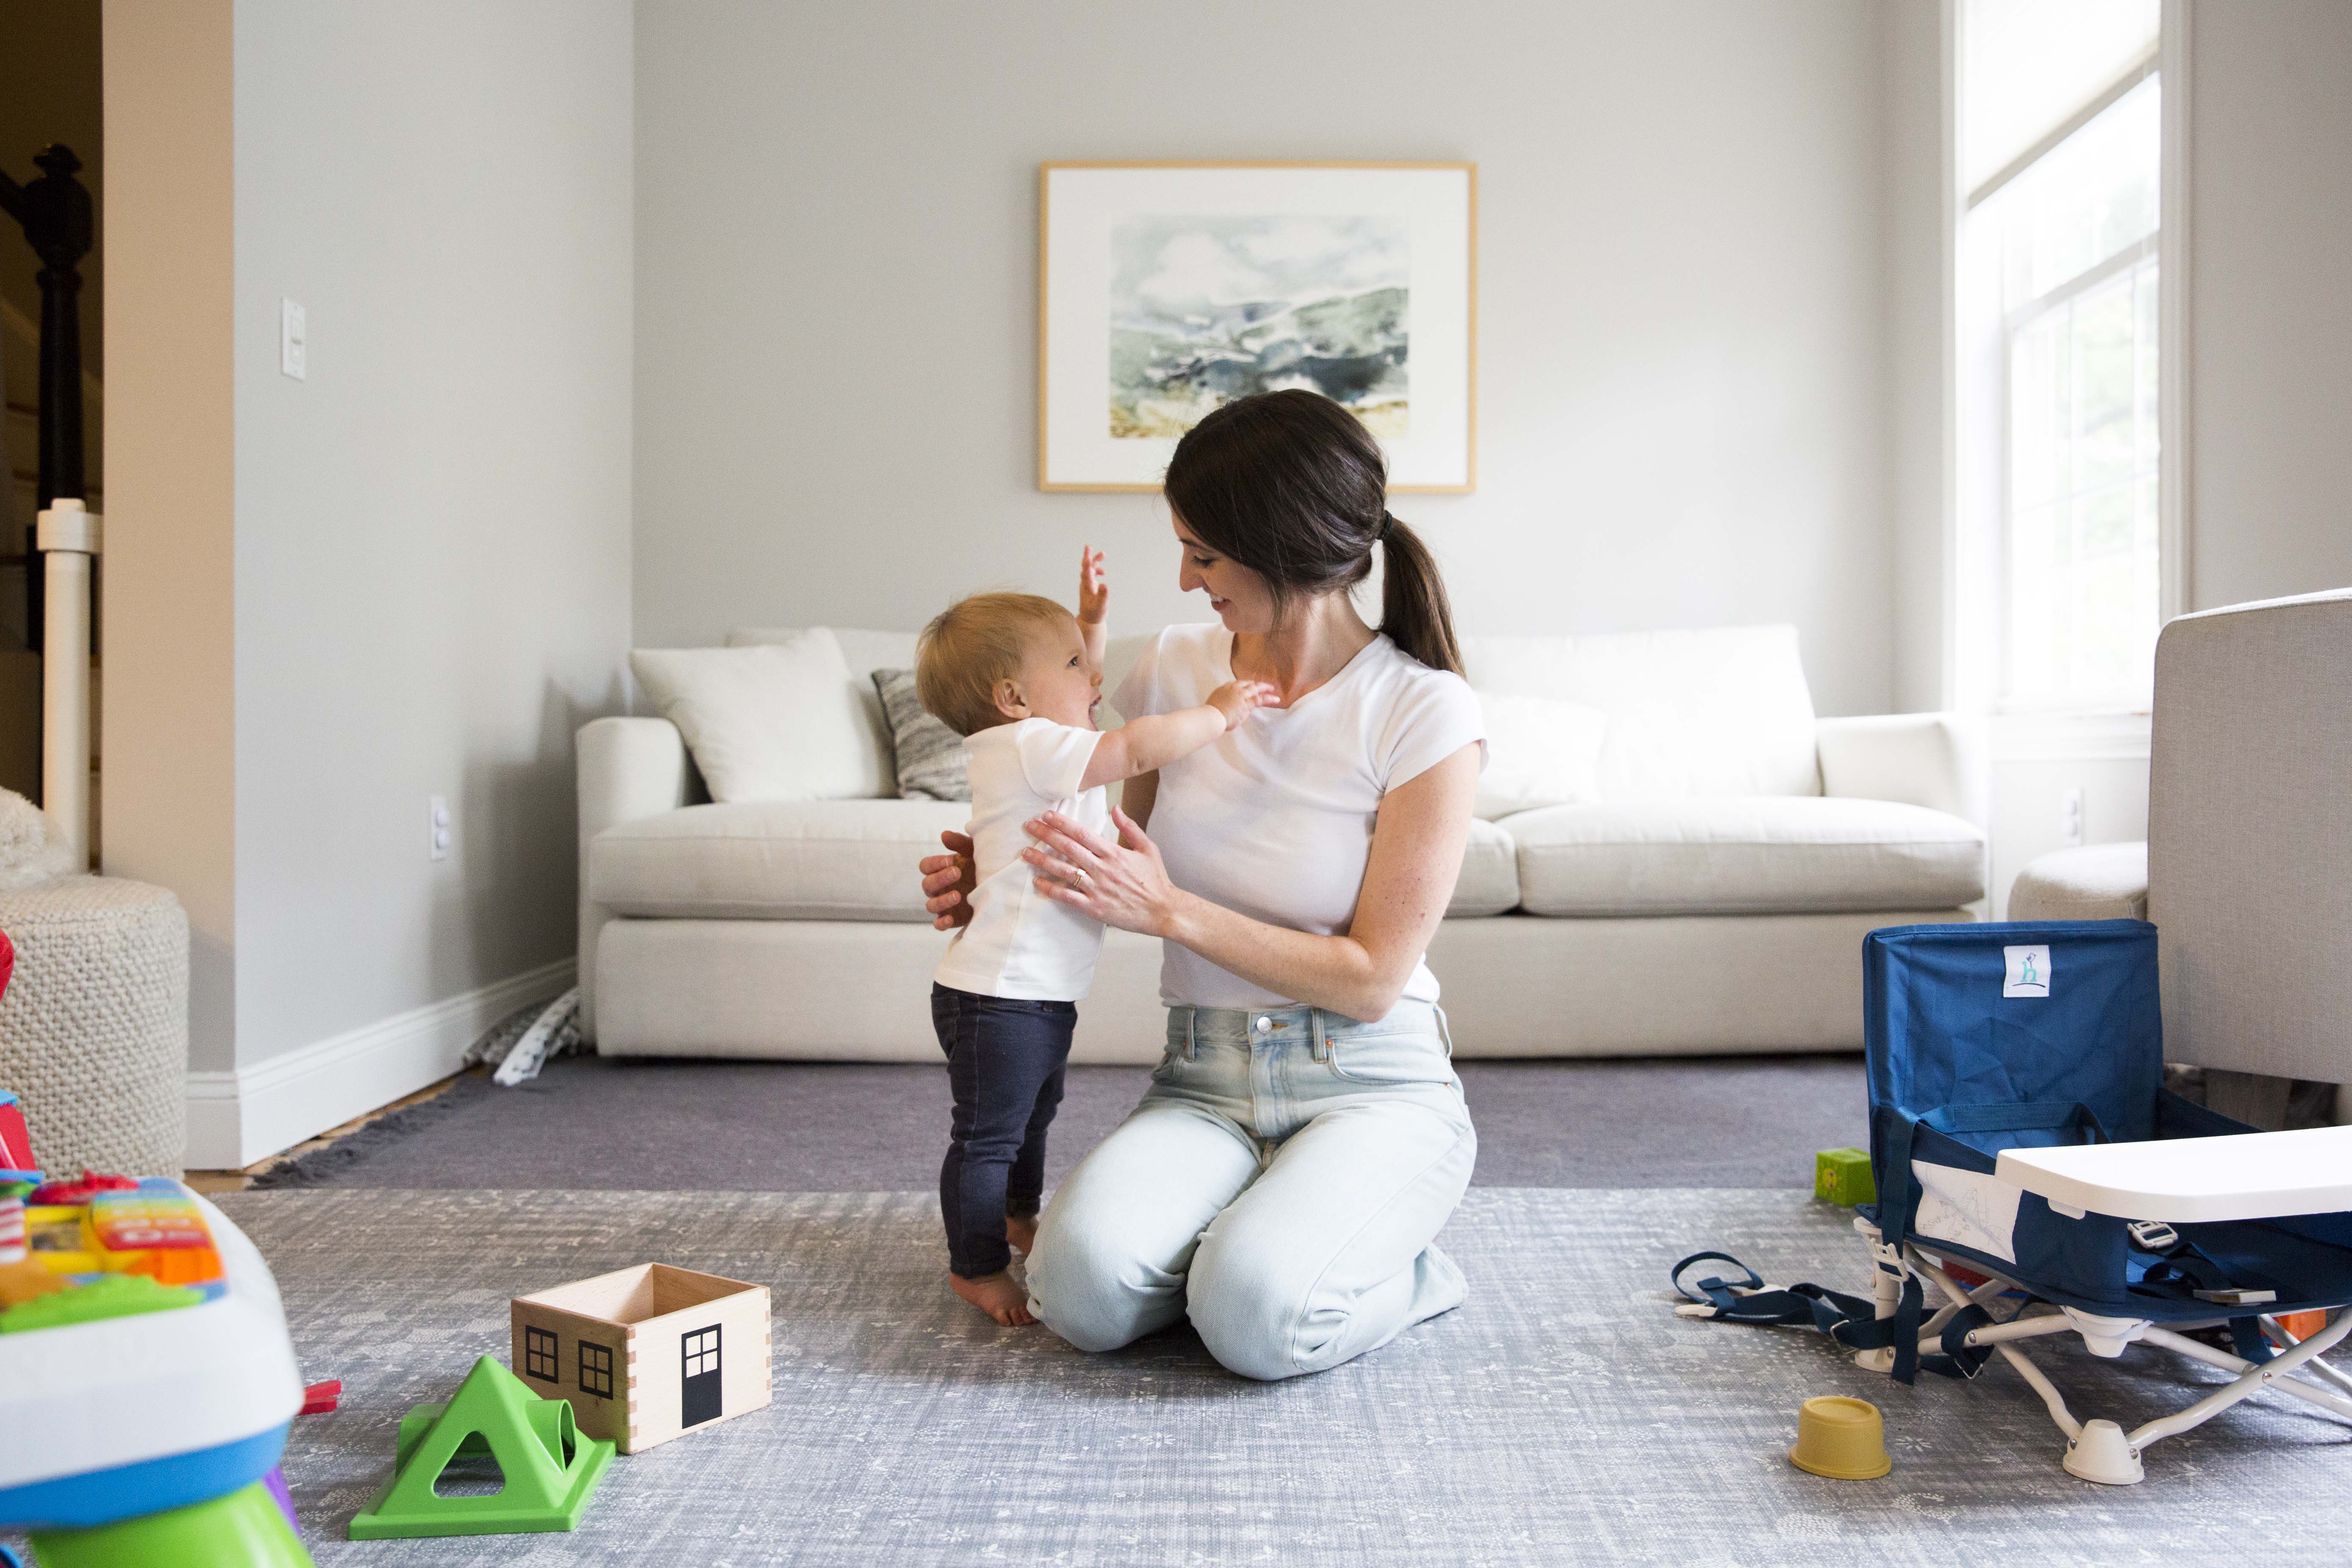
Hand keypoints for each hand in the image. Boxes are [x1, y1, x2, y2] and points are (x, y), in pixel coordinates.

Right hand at [920, 829, 975, 930]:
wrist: (1000, 885)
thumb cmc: (982, 864)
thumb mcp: (974, 851)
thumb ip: (959, 842)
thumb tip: (944, 835)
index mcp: (940, 869)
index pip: (925, 866)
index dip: (933, 863)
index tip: (949, 860)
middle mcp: (938, 887)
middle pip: (927, 885)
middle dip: (939, 878)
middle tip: (957, 872)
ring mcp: (944, 904)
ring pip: (931, 905)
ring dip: (941, 901)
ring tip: (958, 895)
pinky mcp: (952, 918)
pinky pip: (938, 924)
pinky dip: (941, 923)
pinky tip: (950, 919)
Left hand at [1022, 804, 1179, 936]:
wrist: (1163, 911)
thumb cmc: (1155, 880)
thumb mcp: (1148, 848)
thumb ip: (1129, 827)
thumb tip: (1115, 808)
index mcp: (1114, 853)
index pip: (1082, 833)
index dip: (1062, 823)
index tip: (1046, 816)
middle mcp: (1103, 869)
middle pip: (1068, 848)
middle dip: (1046, 835)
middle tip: (1029, 826)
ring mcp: (1097, 889)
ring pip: (1064, 871)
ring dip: (1042, 861)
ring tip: (1025, 853)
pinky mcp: (1094, 908)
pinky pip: (1067, 897)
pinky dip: (1051, 889)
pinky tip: (1038, 883)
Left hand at [1076, 545, 1107, 627]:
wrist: (1090, 619)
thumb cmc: (1095, 613)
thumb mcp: (1101, 606)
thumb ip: (1103, 595)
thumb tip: (1105, 584)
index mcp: (1087, 588)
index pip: (1085, 575)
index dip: (1086, 566)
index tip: (1087, 558)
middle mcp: (1085, 584)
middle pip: (1085, 568)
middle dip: (1087, 557)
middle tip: (1088, 546)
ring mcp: (1087, 584)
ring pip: (1089, 569)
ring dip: (1094, 561)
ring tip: (1103, 553)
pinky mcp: (1090, 585)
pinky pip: (1092, 574)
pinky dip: (1097, 570)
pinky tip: (1103, 571)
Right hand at [1204, 679, 1278, 729]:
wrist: (1212, 717)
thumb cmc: (1211, 714)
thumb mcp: (1216, 703)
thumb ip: (1224, 702)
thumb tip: (1230, 706)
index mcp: (1225, 687)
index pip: (1238, 683)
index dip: (1246, 685)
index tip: (1251, 686)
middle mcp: (1234, 688)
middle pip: (1248, 684)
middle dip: (1256, 684)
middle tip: (1264, 686)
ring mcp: (1241, 695)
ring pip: (1256, 689)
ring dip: (1265, 688)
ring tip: (1271, 689)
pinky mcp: (1246, 703)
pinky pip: (1260, 699)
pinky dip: (1269, 698)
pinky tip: (1276, 699)